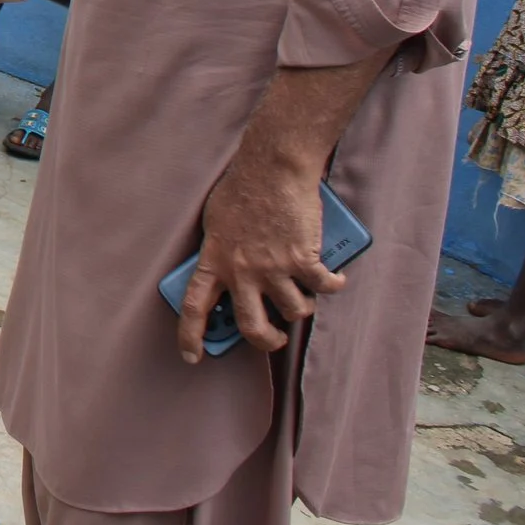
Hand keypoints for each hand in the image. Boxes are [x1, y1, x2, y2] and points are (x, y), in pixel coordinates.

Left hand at [175, 152, 341, 359]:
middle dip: (266, 341)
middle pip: (252, 326)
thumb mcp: (216, 222)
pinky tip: (334, 279)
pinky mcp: (303, 260)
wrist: (272, 167)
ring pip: (294, 311)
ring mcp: (273, 268)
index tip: (192, 356)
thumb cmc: (242, 188)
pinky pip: (322, 287)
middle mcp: (242, 271)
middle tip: (273, 337)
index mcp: (215, 260)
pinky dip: (332, 285)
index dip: (191, 336)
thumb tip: (225, 271)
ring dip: (301, 307)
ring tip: (303, 293)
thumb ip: (220, 251)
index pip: (194, 306)